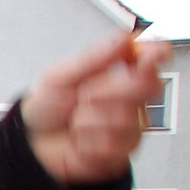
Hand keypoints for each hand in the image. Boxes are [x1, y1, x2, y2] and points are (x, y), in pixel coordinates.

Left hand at [21, 32, 171, 184]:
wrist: (33, 141)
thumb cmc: (48, 106)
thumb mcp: (60, 75)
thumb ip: (92, 58)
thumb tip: (124, 39)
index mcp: (121, 72)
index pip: (152, 57)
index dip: (156, 53)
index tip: (149, 55)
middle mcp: (131, 97)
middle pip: (146, 86)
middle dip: (107, 89)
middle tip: (84, 94)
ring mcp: (130, 124)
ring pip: (124, 119)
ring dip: (88, 120)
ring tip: (76, 119)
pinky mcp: (123, 150)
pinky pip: (112, 144)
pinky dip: (86, 142)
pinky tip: (80, 139)